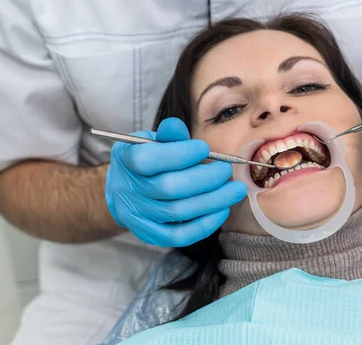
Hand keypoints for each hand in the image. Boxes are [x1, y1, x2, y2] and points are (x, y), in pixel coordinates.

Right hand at [105, 118, 246, 246]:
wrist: (126, 189)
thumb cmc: (147, 159)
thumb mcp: (152, 140)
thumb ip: (168, 134)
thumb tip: (177, 127)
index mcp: (126, 159)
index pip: (148, 159)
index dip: (180, 154)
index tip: (205, 148)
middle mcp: (127, 190)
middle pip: (169, 188)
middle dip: (205, 178)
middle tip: (226, 170)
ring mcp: (137, 216)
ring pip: (178, 212)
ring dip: (213, 200)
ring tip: (235, 189)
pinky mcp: (150, 235)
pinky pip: (179, 236)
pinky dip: (204, 224)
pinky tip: (222, 209)